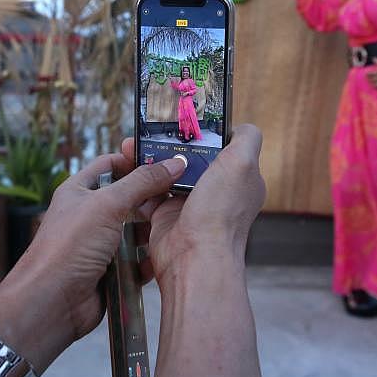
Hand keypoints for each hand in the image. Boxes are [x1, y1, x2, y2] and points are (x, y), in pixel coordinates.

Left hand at [0, 140, 185, 372]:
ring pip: (137, 230)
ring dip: (154, 229)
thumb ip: (142, 182)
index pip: (111, 165)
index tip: (165, 159)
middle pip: (130, 198)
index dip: (135, 159)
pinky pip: (138, 259)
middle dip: (153, 197)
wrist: (51, 303)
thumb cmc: (68, 247)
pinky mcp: (112, 270)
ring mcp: (101, 244)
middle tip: (181, 192)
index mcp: (80, 191)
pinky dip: (151, 257)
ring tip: (176, 223)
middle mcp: (90, 215)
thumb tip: (175, 162)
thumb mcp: (107, 204)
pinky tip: (166, 253)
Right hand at [144, 124, 265, 282]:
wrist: (193, 257)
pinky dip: (140, 180)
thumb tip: (242, 126)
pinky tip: (129, 166)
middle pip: (192, 156)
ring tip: (133, 144)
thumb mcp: (243, 164)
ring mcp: (190, 202)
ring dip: (151, 158)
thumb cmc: (221, 212)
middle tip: (152, 128)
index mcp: (239, 178)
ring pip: (168, 171)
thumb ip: (247, 139)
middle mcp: (216, 190)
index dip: (207, 132)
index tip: (187, 119)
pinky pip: (150, 191)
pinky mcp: (166, 214)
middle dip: (172, 142)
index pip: (224, 146)